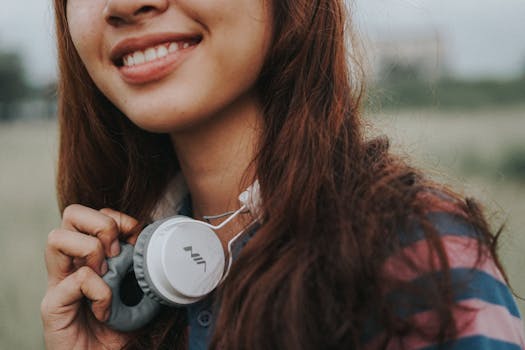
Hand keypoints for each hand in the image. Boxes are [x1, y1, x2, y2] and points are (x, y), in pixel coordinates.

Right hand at [41, 205, 141, 349]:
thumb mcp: (137, 290)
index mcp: (89, 255)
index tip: (137, 241)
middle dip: (102, 225)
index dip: (120, 219)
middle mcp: (70, 263)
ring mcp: (58, 282)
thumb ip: (140, 266)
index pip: (95, 214)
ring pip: (58, 237)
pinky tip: (105, 309)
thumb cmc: (117, 327)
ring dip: (92, 251)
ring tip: (106, 274)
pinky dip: (100, 292)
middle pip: (72, 213)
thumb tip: (153, 241)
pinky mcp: (53, 305)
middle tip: (117, 253)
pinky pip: (77, 280)